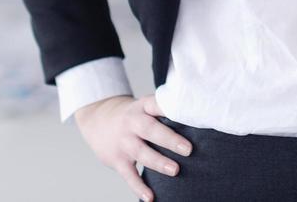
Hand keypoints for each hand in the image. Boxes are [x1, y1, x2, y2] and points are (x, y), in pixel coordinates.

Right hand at [74, 94, 191, 201]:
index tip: (186, 113)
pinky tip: (150, 197)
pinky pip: (129, 175)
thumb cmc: (133, 115)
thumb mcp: (145, 106)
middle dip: (169, 139)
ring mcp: (124, 142)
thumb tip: (198, 124)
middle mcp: (132, 122)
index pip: (156, 104)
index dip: (169, 107)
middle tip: (188, 149)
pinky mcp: (117, 160)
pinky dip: (139, 187)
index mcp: (143, 107)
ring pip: (141, 152)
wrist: (98, 119)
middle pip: (150, 129)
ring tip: (175, 170)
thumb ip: (164, 113)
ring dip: (158, 162)